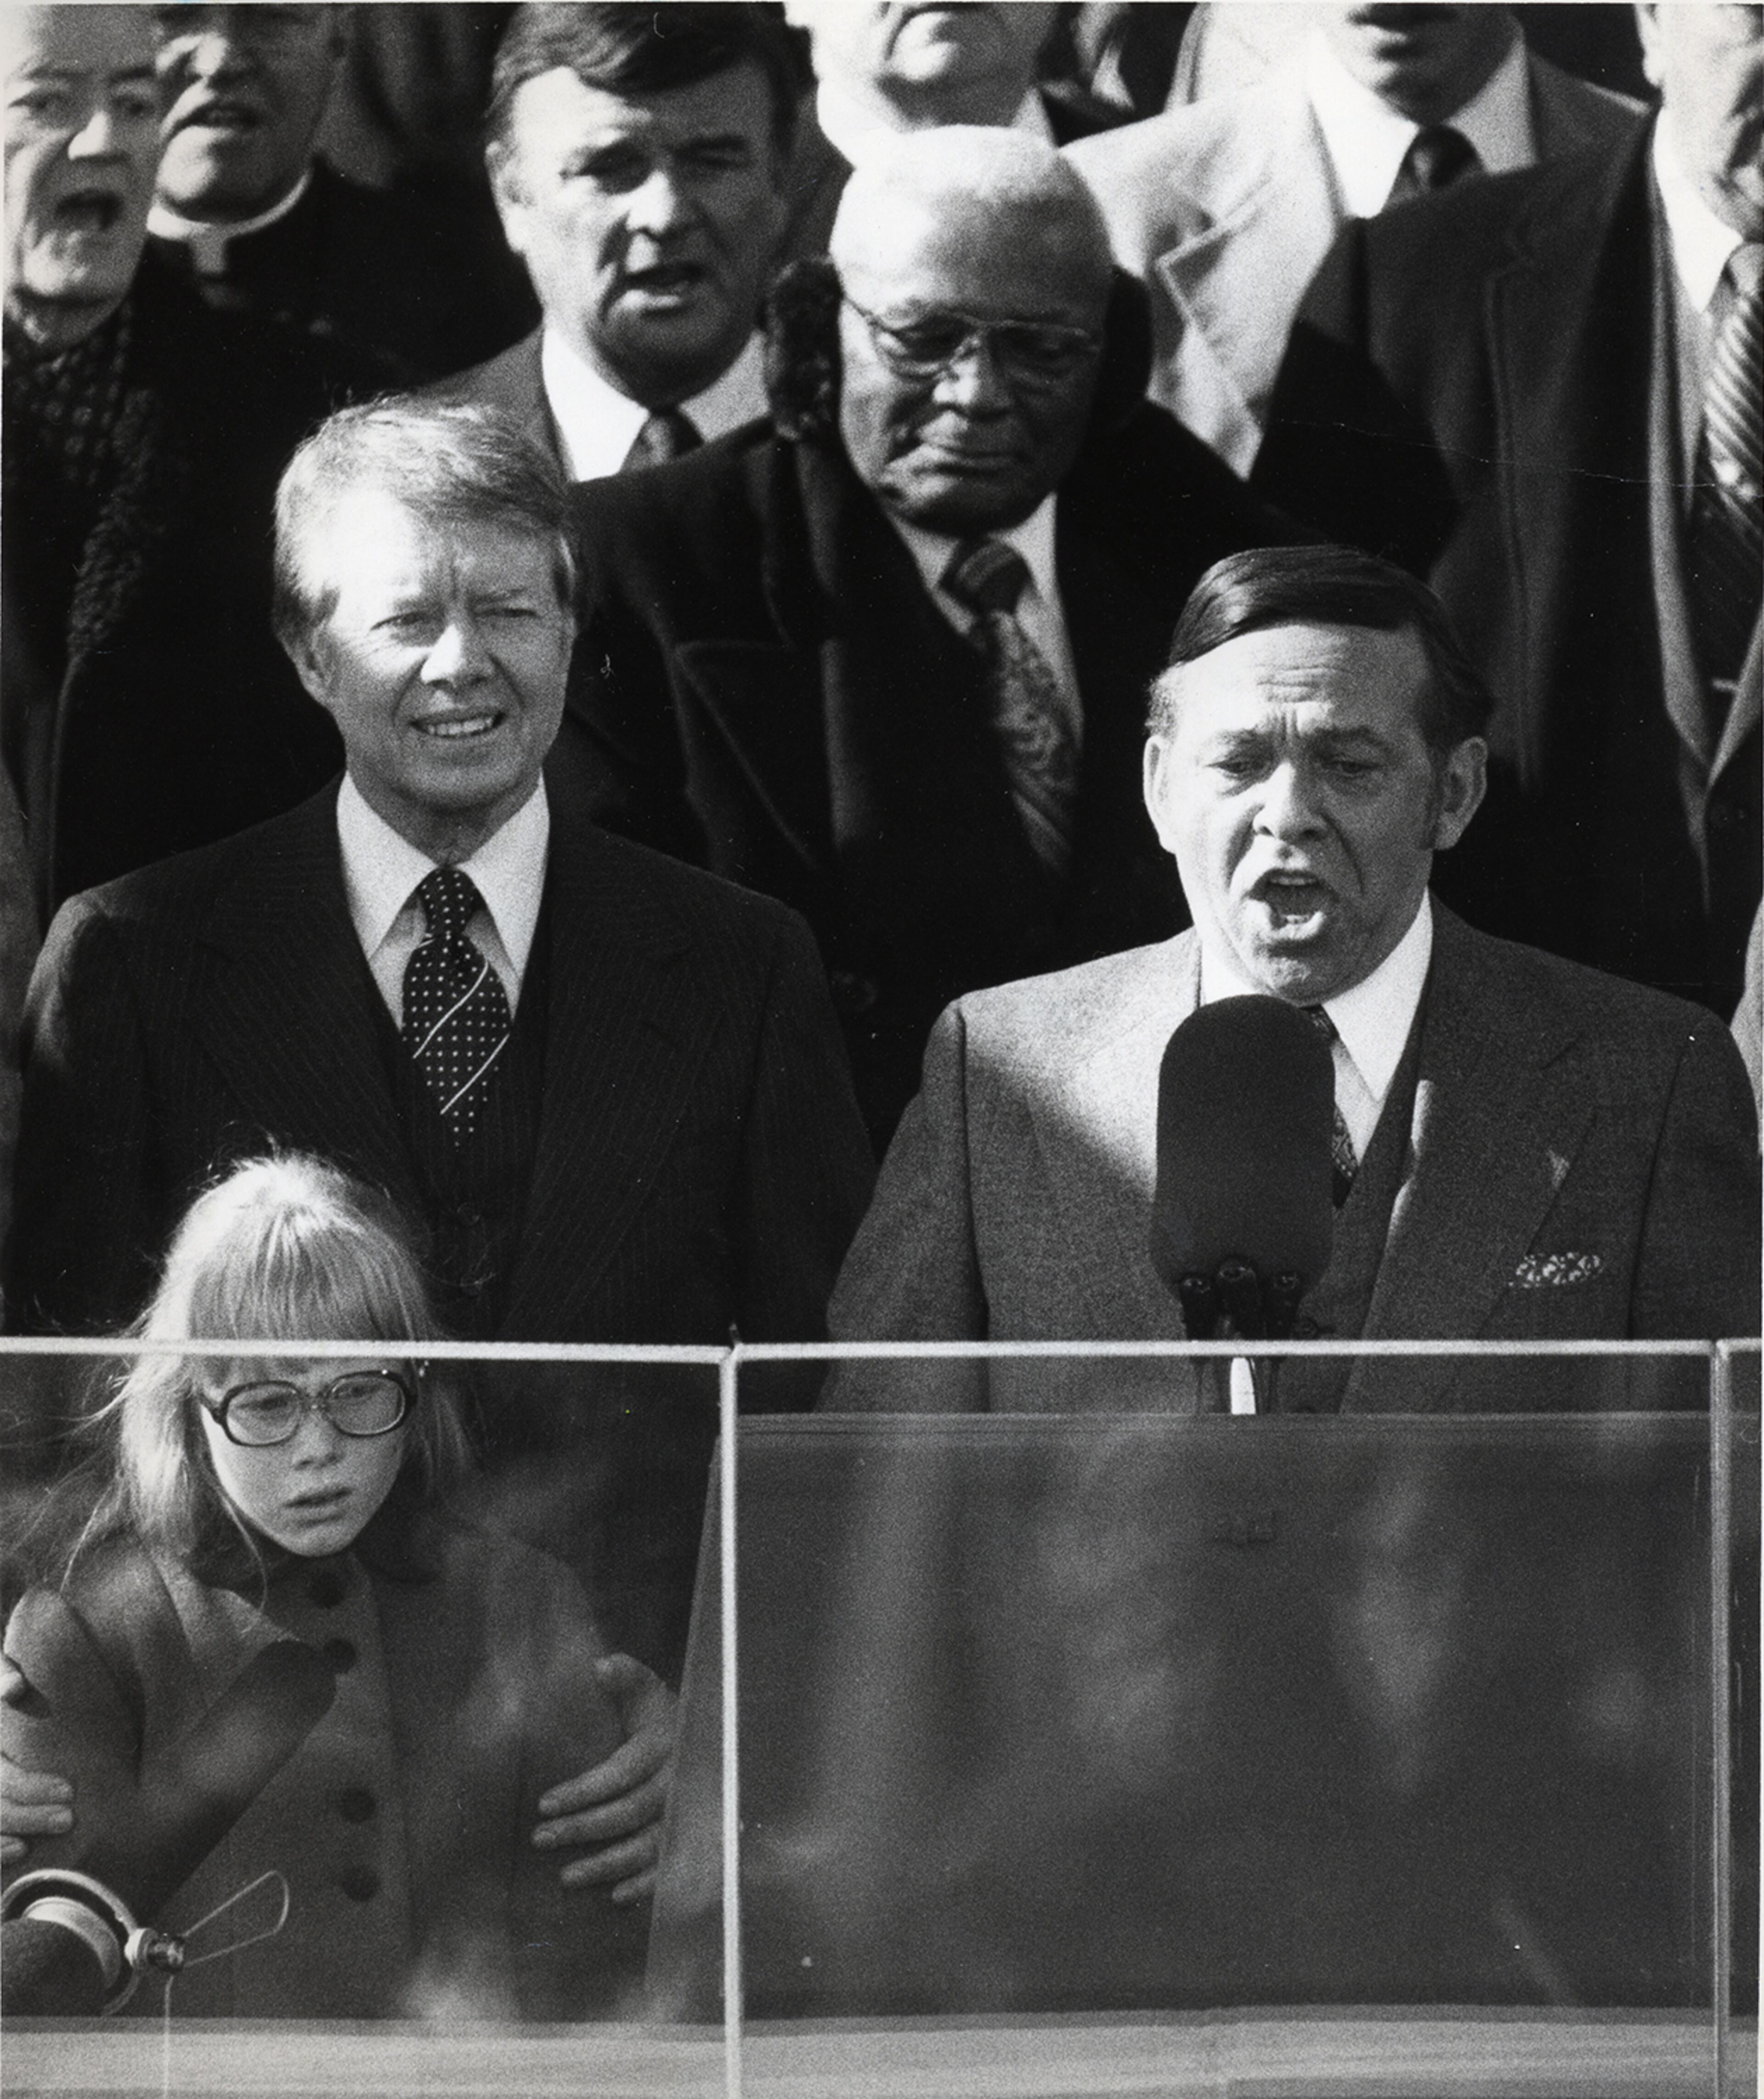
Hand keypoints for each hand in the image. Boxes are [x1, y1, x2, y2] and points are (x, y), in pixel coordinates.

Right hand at [0, 1656, 73, 1865]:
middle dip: (30, 1814)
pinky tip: (20, 1850)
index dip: (31, 1787)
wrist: (8, 1692)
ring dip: (19, 1828)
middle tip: (70, 1817)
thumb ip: (3, 1674)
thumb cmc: (8, 1680)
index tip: (70, 1790)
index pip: (2, 1776)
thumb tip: (15, 1687)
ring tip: (60, 1827)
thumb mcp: (1, 1671)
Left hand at [531, 1652, 675, 1903]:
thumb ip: (626, 1677)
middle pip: (628, 1812)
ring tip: (566, 1877)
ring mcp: (687, 1813)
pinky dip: (647, 1884)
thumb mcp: (647, 1691)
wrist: (708, 1738)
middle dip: (582, 1828)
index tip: (544, 1803)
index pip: (619, 1773)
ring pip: (647, 1845)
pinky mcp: (691, 1837)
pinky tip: (616, 1896)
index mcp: (664, 1745)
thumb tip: (599, 1665)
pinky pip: (671, 1867)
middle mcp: (678, 1781)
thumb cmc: (662, 1716)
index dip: (582, 1791)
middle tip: (540, 1838)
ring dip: (607, 1865)